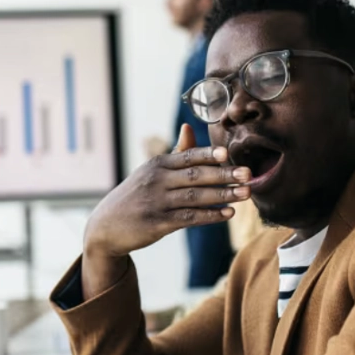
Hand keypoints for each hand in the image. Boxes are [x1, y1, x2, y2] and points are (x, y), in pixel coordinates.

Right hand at [81, 125, 251, 296]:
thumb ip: (175, 153)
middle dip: (224, 174)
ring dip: (223, 195)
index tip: (228, 153)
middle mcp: (156, 181)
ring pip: (196, 197)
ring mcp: (157, 203)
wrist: (106, 226)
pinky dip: (210, 215)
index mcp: (157, 164)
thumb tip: (189, 127)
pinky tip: (228, 213)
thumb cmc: (135, 195)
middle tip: (248, 174)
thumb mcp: (150, 171)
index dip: (208, 155)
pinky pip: (189, 218)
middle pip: (195, 176)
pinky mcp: (158, 224)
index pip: (186, 157)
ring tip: (245, 193)